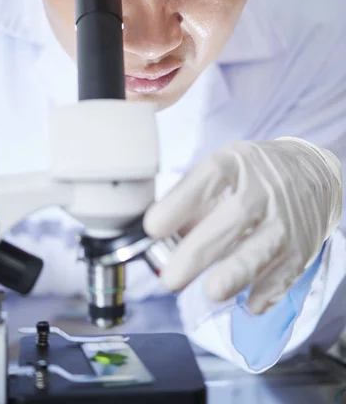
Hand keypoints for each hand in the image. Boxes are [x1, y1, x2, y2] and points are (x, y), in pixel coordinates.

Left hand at [144, 138, 341, 313]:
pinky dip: (265, 293)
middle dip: (200, 250)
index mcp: (237, 162)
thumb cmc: (253, 176)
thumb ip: (193, 202)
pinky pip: (283, 275)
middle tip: (170, 278)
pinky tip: (247, 302)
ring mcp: (286, 219)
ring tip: (211, 291)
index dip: (180, 202)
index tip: (152, 228)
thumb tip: (160, 242)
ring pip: (263, 248)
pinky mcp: (302, 248)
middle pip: (235, 217)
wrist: (312, 175)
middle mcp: (264, 188)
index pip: (209, 177)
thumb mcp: (224, 169)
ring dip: (236, 273)